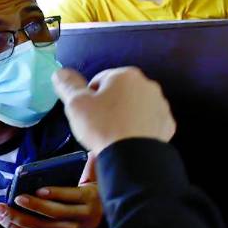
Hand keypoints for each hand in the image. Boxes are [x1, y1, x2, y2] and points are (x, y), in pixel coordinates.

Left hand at [0, 154, 102, 227]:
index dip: (55, 194)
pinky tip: (7, 222)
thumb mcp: (100, 180)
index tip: (38, 190)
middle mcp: (83, 218)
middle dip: (32, 207)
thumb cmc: (100, 196)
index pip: (72, 196)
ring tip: (1, 212)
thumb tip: (92, 151)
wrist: (110, 222)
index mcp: (91, 199)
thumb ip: (92, 167)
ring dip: (19, 220)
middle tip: (14, 199)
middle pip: (54, 213)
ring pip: (42, 227)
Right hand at [53, 68, 175, 153]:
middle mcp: (148, 85)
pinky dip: (140, 128)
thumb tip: (60, 72)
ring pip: (137, 106)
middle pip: (120, 92)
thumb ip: (68, 85)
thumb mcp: (77, 104)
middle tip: (99, 123)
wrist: (133, 155)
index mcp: (126, 75)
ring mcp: (160, 104)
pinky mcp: (167, 123)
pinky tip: (130, 139)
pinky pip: (149, 122)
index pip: (100, 80)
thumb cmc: (103, 126)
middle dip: (109, 105)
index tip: (87, 112)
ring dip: (126, 115)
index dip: (90, 96)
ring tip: (114, 133)